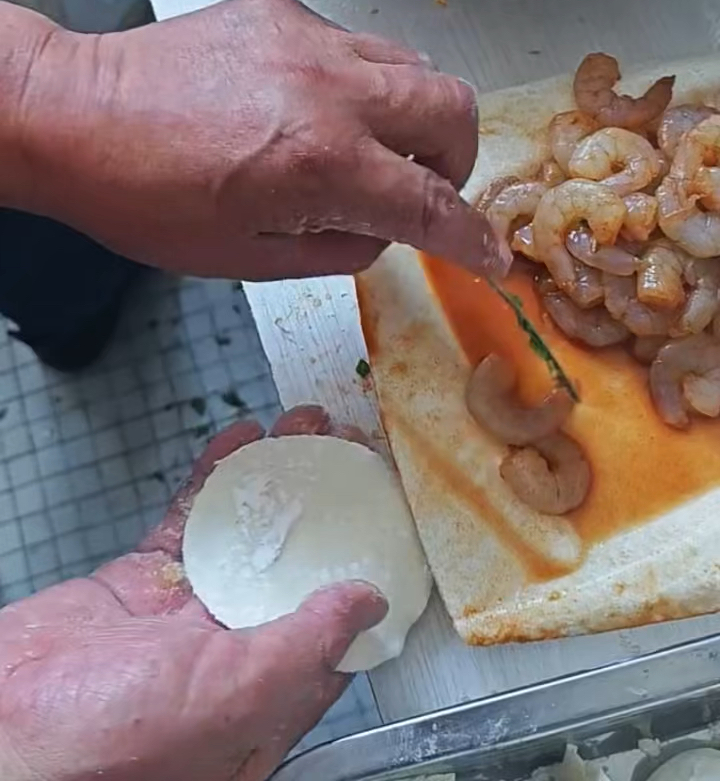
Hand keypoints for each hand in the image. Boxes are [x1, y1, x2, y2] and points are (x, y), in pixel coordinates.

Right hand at [0, 408, 387, 780]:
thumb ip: (299, 648)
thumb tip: (364, 605)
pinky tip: (240, 440)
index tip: (382, 501)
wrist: (4, 728)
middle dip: (325, 500)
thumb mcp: (226, 698)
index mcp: (263, 700)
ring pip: (244, 533)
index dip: (362, 558)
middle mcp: (230, 657)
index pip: (333, 624)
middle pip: (293, 564)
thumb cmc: (106, 751)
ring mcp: (183, 618)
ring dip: (275, 478)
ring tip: (304, 426)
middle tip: (347, 443)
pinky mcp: (140, 584)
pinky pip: (189, 520)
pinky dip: (214, 477)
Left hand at [15, 0, 508, 279]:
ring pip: (413, 63)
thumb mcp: (244, 258)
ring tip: (369, 144)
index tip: (491, 254)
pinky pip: (354, 44)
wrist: (75, 113)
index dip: (473, 238)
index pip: (433, 205)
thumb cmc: (145, 199)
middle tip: (424, 187)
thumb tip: (382, 232)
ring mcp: (309, 40)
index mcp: (324, 163)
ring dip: (412, 113)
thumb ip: (335, 247)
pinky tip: (309, 105)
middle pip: (453, 108)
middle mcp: (333, 90)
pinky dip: (356, 82)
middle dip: (457, 159)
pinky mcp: (282, 11)